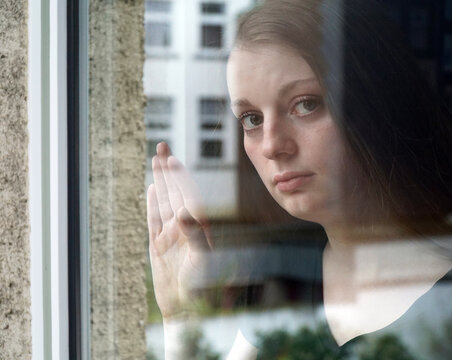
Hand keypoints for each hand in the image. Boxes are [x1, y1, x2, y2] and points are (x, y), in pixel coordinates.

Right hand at [147, 142, 211, 319]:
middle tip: (161, 145)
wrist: (187, 310)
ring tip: (156, 161)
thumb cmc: (201, 289)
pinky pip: (154, 219)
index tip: (173, 158)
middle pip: (175, 191)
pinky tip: (153, 188)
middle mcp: (185, 227)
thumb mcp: (201, 261)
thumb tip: (185, 212)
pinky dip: (153, 203)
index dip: (181, 175)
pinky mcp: (159, 246)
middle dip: (168, 169)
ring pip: (164, 201)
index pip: (188, 194)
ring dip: (161, 181)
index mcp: (198, 227)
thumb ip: (195, 236)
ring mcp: (171, 235)